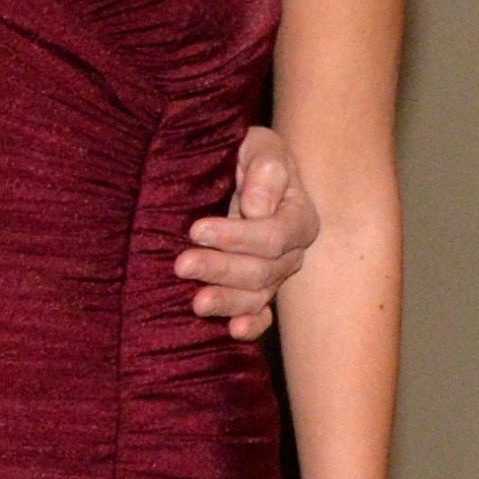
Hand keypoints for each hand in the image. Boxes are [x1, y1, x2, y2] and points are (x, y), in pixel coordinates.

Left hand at [178, 123, 319, 340]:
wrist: (234, 173)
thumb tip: (255, 207)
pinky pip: (260, 315)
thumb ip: (265, 170)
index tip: (196, 229)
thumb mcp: (259, 147)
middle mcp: (290, 252)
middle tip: (181, 264)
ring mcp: (273, 276)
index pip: (273, 236)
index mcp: (297, 217)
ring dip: (227, 302)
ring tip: (196, 303)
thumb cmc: (247, 156)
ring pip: (256, 296)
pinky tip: (232, 331)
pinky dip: (250, 326)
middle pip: (262, 270)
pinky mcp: (255, 291)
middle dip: (221, 268)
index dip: (236, 237)